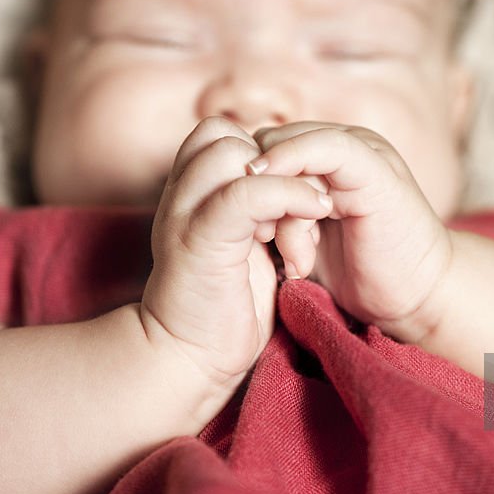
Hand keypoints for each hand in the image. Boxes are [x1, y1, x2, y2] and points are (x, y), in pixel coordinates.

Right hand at [140, 117, 333, 409]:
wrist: (189, 360)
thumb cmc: (225, 310)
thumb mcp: (245, 246)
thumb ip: (258, 212)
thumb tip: (298, 183)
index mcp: (190, 195)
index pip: (219, 135)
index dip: (262, 154)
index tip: (295, 194)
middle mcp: (180, 197)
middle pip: (222, 134)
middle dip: (272, 161)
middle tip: (305, 204)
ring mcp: (184, 215)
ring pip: (231, 152)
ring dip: (283, 176)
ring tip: (313, 212)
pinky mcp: (200, 240)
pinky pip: (245, 193)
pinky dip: (288, 195)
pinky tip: (313, 216)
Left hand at [251, 122, 452, 343]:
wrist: (415, 298)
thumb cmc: (360, 274)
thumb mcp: (304, 238)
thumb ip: (275, 212)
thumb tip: (226, 205)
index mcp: (324, 160)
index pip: (264, 148)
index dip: (244, 183)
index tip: (239, 230)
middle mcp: (342, 147)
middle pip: (271, 144)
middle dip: (257, 190)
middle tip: (262, 242)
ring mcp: (362, 152)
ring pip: (290, 145)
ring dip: (276, 196)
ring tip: (287, 251)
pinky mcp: (376, 167)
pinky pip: (327, 148)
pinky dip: (294, 167)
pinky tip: (281, 208)